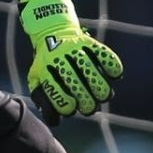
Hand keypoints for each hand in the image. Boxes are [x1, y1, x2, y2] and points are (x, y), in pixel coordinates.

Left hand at [19, 0, 123, 123]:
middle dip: (86, 102)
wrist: (52, 31)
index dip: (66, 105)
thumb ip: (43, 97)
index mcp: (45, 68)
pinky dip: (113, 66)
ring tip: (103, 97)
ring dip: (100, 89)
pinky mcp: (90, 42)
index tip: (71, 110)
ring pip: (92, 72)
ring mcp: (76, 49)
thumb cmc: (46, 63)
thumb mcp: (37, 77)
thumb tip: (55, 120)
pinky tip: (114, 76)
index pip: (56, 91)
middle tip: (89, 109)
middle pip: (76, 84)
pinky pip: (105, 55)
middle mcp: (60, 58)